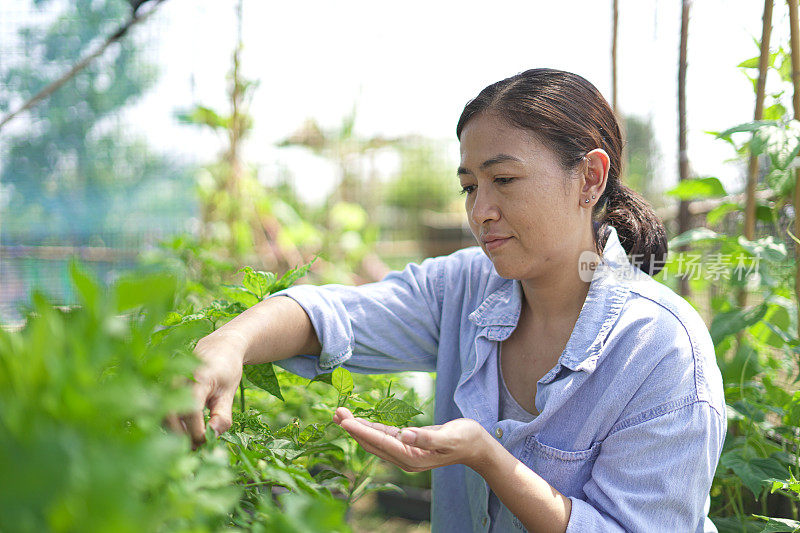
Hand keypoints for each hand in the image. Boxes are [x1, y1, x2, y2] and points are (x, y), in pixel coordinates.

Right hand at [164, 329, 247, 448]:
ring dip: (172, 433)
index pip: (191, 409)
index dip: (196, 430)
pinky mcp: (163, 388)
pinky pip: (160, 410)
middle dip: (181, 436)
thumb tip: (212, 436)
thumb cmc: (226, 370)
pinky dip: (169, 425)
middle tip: (195, 449)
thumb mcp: (229, 392)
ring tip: (189, 445)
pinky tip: (182, 435)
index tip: (205, 442)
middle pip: (170, 413)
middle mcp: (178, 379)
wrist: (219, 347)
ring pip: (161, 413)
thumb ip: (222, 416)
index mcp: (199, 377)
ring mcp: (168, 382)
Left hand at [332, 407, 490, 471]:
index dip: (361, 431)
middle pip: (373, 443)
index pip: (381, 443)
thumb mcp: (449, 437)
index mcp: (412, 458)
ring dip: (358, 427)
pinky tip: (360, 422)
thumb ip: (426, 438)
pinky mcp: (408, 445)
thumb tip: (405, 435)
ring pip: (376, 440)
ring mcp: (405, 453)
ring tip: (341, 415)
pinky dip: (370, 428)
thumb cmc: (466, 439)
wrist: (477, 446)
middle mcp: (405, 459)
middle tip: (335, 412)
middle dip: (353, 428)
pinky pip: (384, 437)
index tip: (344, 421)